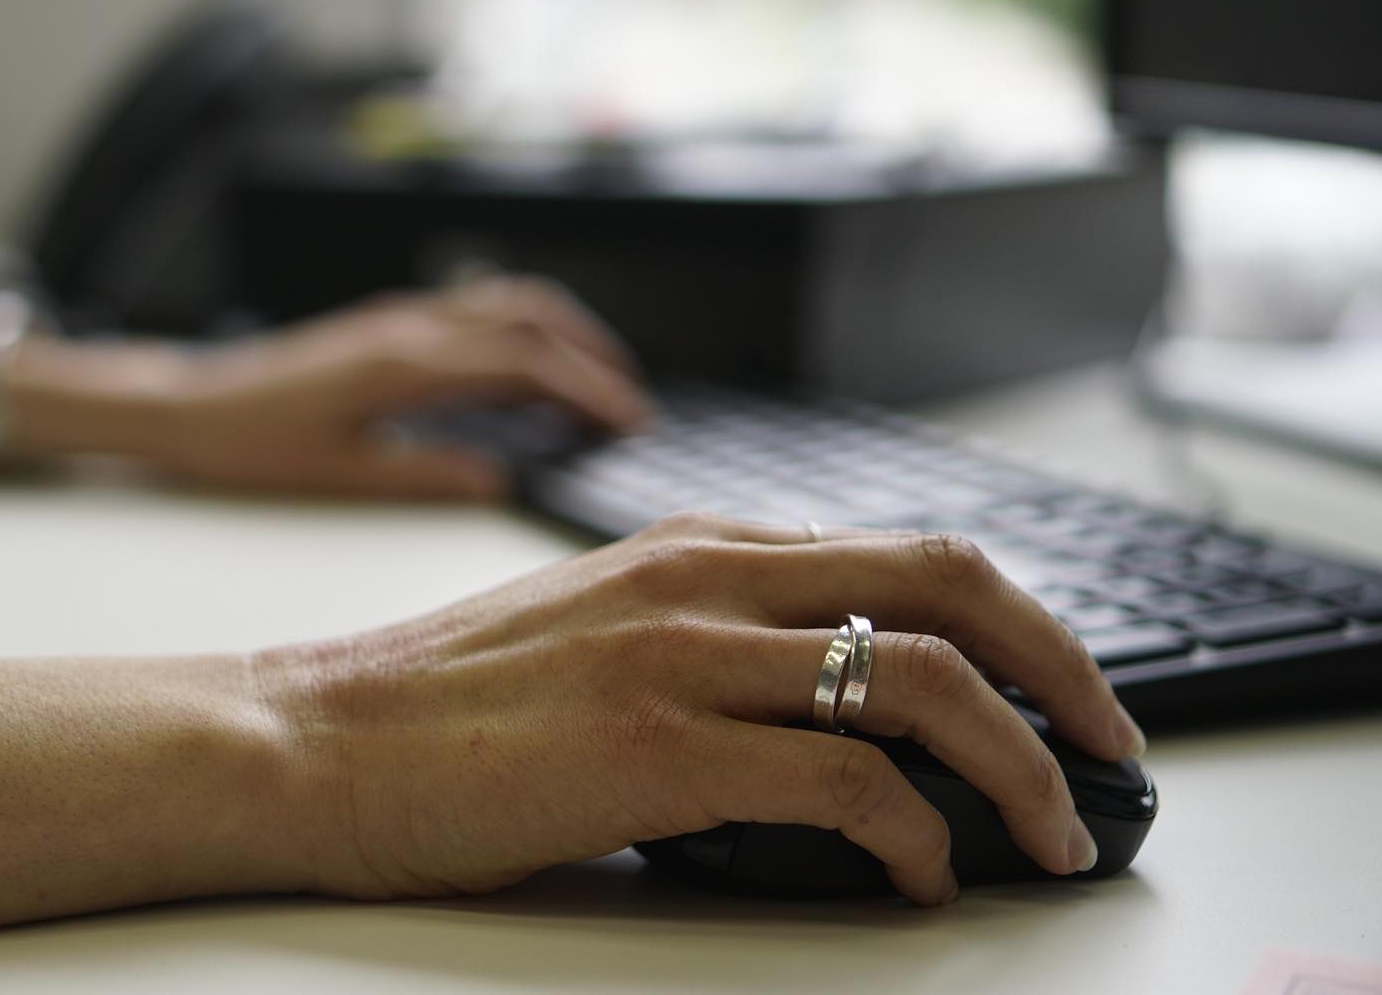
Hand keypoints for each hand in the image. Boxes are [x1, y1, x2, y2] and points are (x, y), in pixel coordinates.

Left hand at [152, 278, 651, 497]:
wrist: (184, 404)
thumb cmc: (247, 444)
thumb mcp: (339, 476)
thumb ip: (424, 476)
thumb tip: (498, 480)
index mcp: (402, 366)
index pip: (521, 365)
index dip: (585, 390)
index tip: (627, 421)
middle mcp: (408, 327)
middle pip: (529, 316)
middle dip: (591, 352)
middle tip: (629, 402)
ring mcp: (397, 317)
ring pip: (504, 300)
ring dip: (561, 331)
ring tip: (594, 379)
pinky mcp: (386, 323)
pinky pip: (474, 308)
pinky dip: (521, 329)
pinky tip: (528, 368)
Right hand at [256, 515, 1147, 905]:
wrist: (311, 739)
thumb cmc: (438, 703)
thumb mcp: (591, 628)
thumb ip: (706, 634)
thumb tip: (822, 703)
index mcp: (690, 544)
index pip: (902, 550)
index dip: (1013, 617)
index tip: (1058, 686)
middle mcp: (699, 578)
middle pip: (948, 582)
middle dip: (1061, 666)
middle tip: (1108, 745)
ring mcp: (678, 656)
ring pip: (917, 679)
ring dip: (1018, 763)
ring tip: (1048, 833)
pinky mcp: (652, 747)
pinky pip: (841, 783)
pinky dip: (912, 836)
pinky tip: (915, 876)